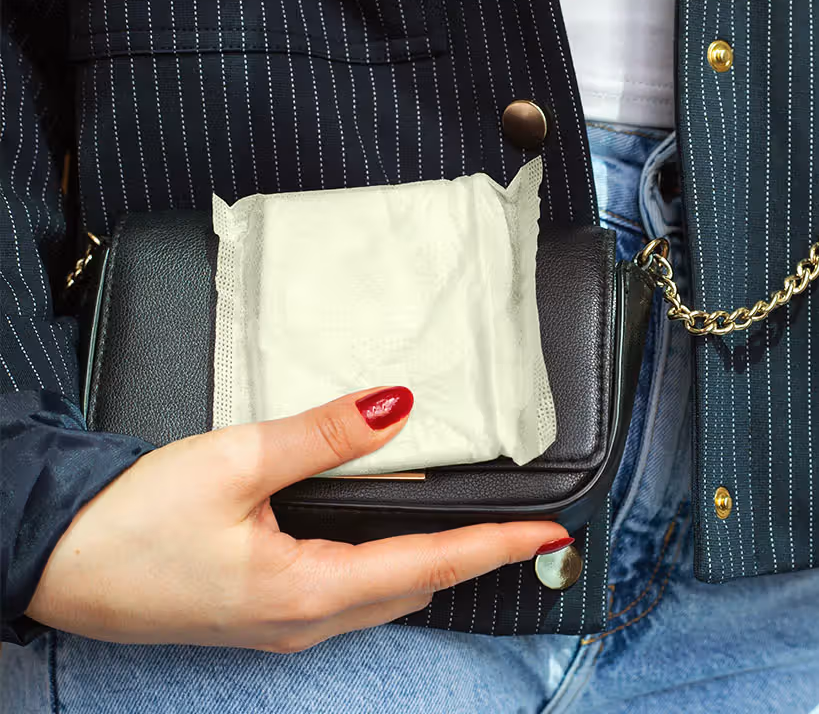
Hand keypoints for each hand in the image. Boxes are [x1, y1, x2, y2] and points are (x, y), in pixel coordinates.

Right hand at [25, 387, 567, 652]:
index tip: (550, 532)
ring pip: (388, 596)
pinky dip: (393, 565)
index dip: (498, 545)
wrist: (52, 560)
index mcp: (308, 590)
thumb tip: (399, 407)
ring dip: (437, 563)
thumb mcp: (235, 461)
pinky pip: (353, 595)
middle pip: (419, 587)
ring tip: (481, 529)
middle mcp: (308, 621)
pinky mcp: (266, 614)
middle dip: (478, 556)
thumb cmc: (128, 522)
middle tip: (529, 526)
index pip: (432, 566)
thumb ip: (326, 434)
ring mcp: (286, 625)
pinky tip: (396, 538)